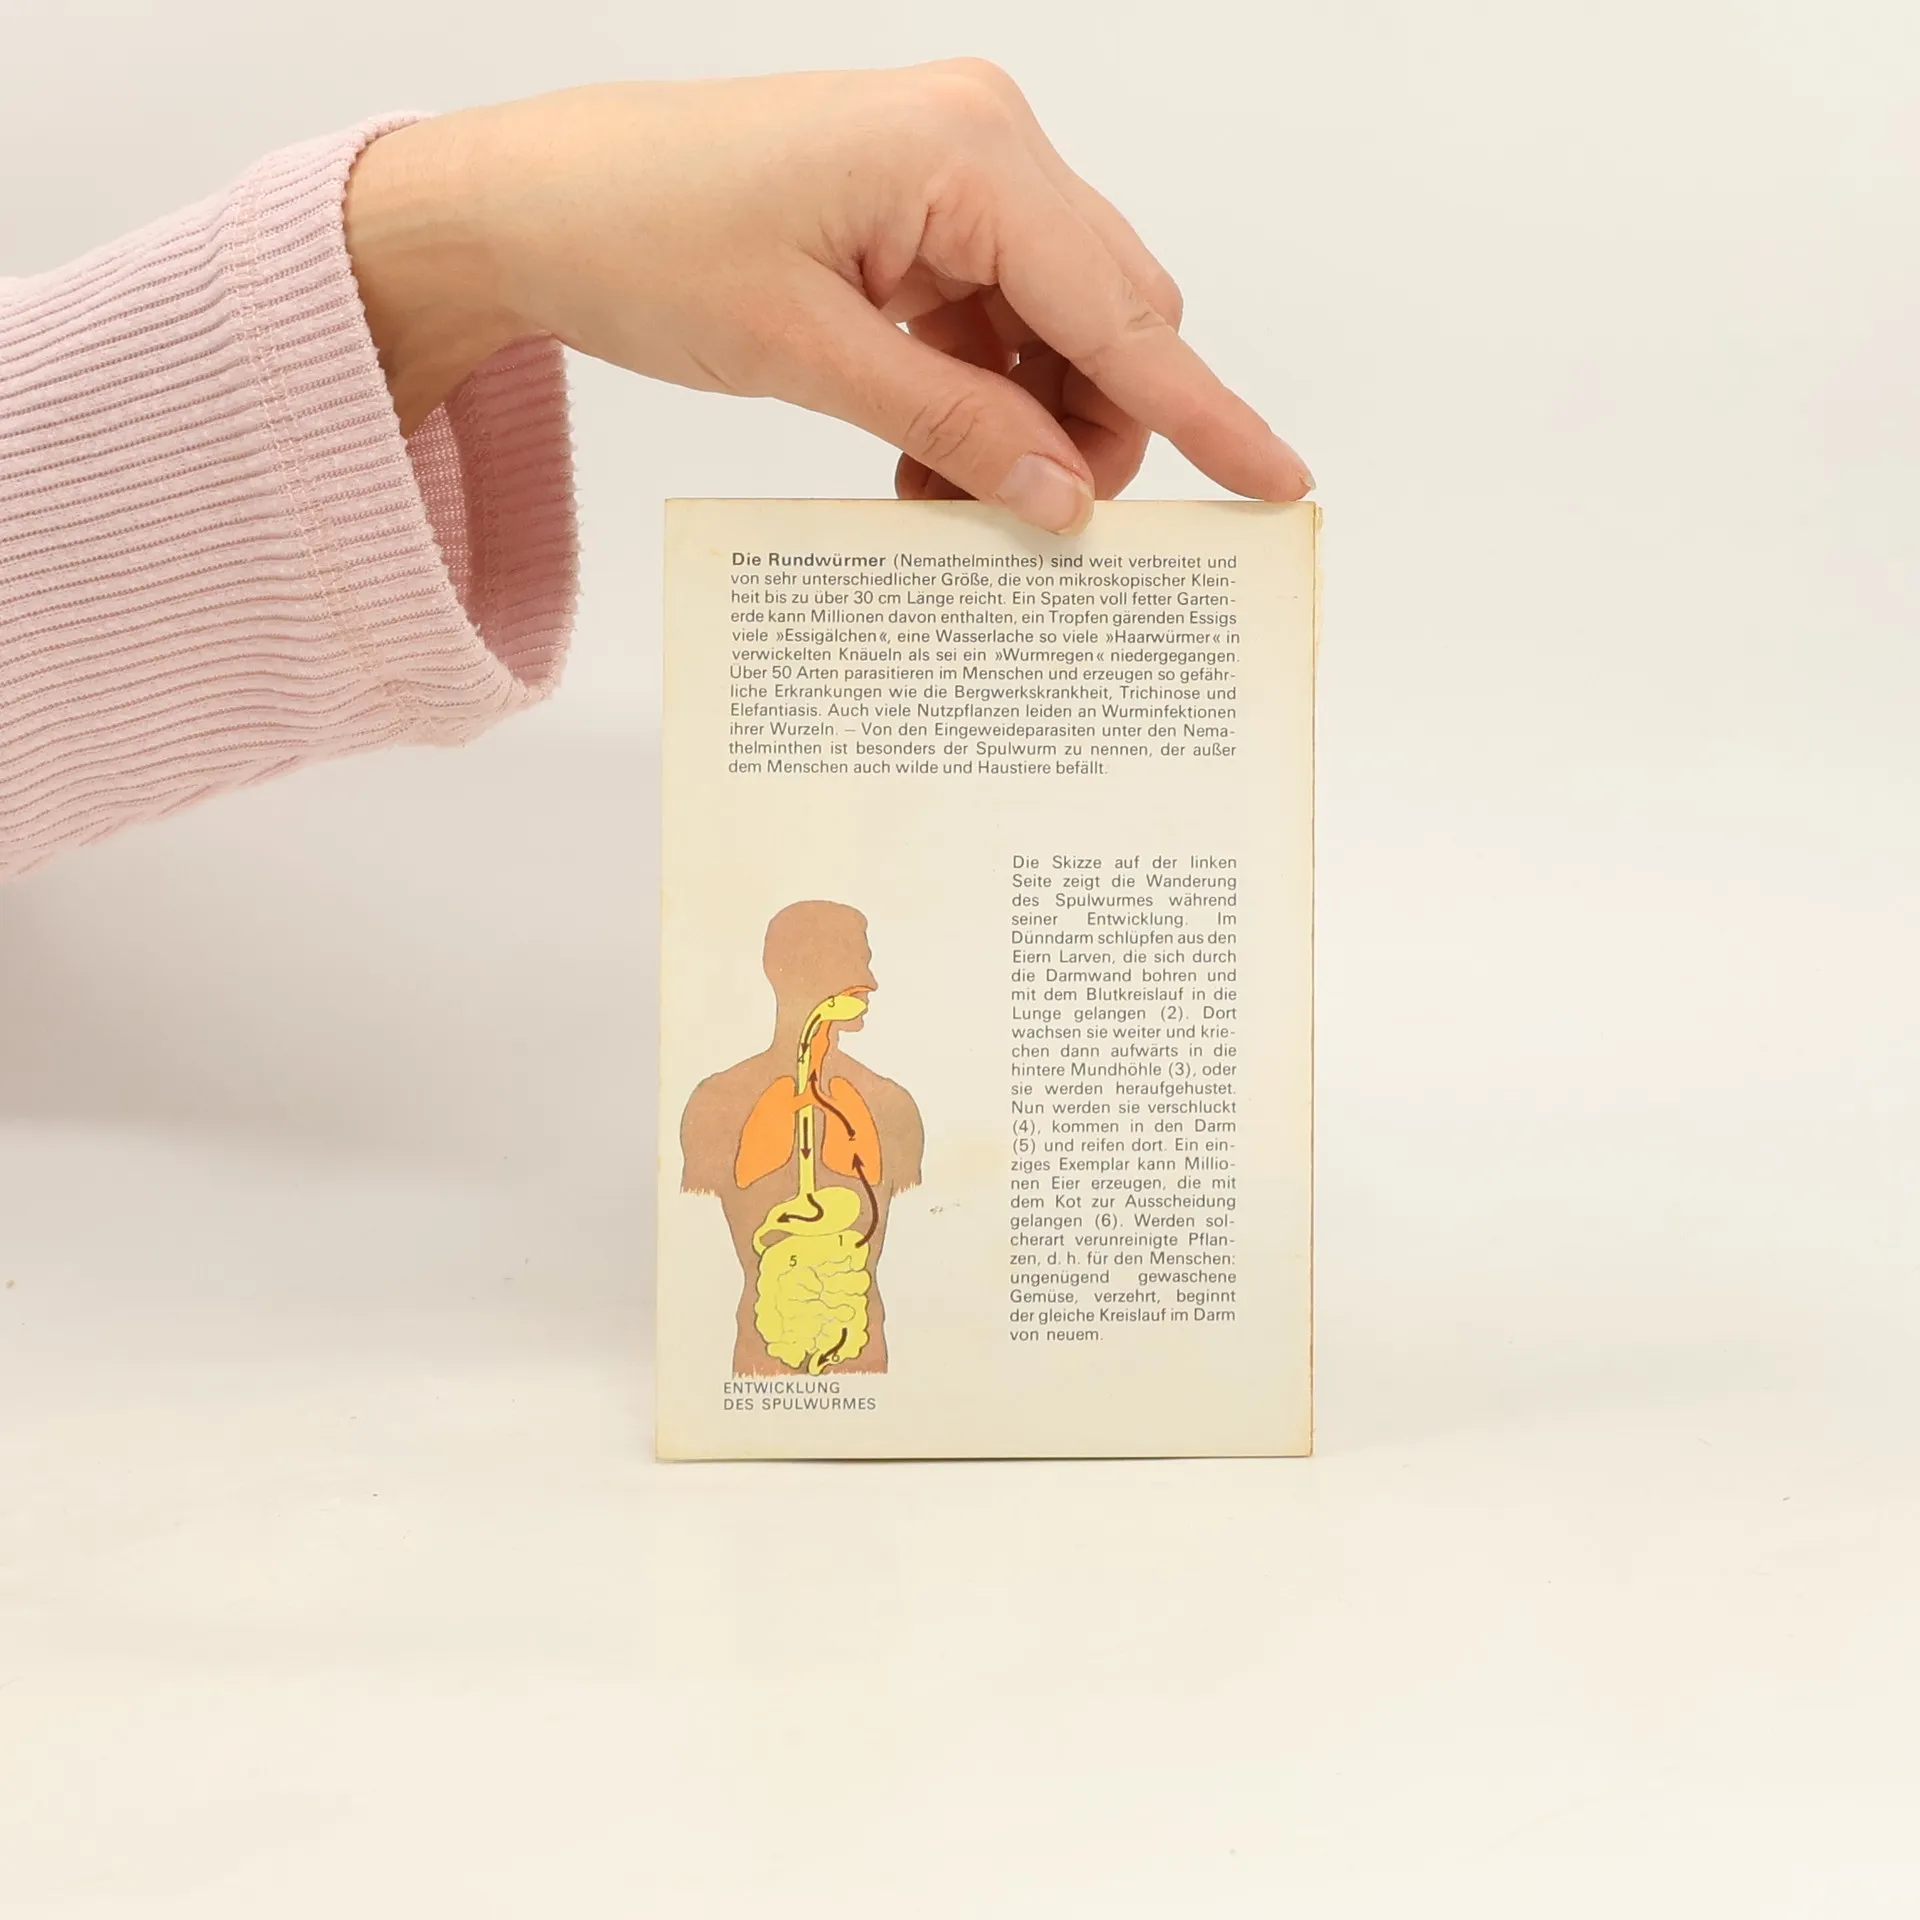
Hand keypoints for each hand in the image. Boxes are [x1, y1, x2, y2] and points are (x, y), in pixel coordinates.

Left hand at [344, 63, 1312, 534]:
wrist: (534, 203)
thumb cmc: (641, 238)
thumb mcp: (806, 355)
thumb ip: (950, 430)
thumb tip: (1062, 502)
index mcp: (969, 151)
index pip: (1119, 310)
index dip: (1202, 412)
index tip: (1276, 482)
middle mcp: (984, 145)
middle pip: (1108, 318)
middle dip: (1094, 433)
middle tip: (1039, 527)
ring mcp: (954, 175)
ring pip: (1058, 331)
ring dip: (1031, 427)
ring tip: (950, 499)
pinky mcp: (919, 213)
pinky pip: (995, 325)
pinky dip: (982, 402)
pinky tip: (926, 462)